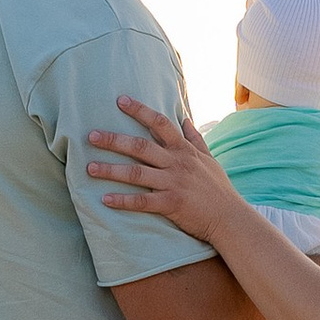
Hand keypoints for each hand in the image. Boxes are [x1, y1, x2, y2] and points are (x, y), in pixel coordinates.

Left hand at [87, 97, 238, 240]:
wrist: (230, 218)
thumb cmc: (219, 190)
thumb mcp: (210, 159)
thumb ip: (195, 139)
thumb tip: (185, 118)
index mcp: (184, 150)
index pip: (160, 123)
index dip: (139, 110)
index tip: (120, 101)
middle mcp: (177, 163)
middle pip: (140, 146)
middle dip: (114, 140)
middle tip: (91, 136)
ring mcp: (174, 183)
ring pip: (136, 173)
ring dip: (111, 170)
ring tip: (89, 168)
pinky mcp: (172, 204)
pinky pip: (143, 201)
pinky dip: (123, 201)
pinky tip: (105, 199)